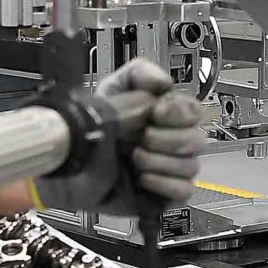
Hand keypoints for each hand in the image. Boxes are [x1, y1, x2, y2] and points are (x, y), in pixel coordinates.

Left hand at [35, 59, 209, 215]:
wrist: (70, 163)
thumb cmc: (92, 129)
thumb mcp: (111, 89)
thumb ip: (139, 73)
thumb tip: (165, 83)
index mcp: (164, 116)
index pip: (193, 111)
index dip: (179, 112)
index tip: (156, 113)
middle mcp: (171, 142)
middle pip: (197, 139)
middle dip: (167, 139)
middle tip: (141, 138)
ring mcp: (168, 169)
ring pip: (191, 166)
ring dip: (160, 162)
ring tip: (135, 159)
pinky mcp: (163, 195)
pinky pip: (184, 191)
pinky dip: (164, 184)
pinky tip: (142, 178)